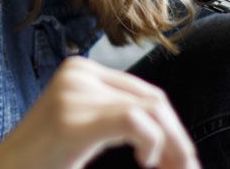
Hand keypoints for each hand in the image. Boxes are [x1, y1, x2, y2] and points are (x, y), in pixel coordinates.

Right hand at [0, 56, 199, 168]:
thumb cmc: (43, 160)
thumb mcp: (84, 127)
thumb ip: (116, 117)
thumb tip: (173, 134)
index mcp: (81, 70)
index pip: (145, 92)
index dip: (171, 127)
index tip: (180, 159)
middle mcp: (79, 72)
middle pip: (152, 99)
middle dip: (176, 137)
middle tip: (186, 168)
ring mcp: (74, 91)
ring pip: (150, 109)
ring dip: (172, 144)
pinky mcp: (73, 119)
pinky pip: (135, 121)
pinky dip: (153, 143)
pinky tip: (147, 161)